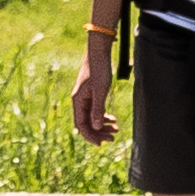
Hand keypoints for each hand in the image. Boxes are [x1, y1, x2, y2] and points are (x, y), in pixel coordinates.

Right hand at [72, 31, 116, 146]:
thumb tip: (96, 128)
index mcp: (78, 101)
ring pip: (92, 118)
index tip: (102, 143)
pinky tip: (113, 120)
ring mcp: (85, 98)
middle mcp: (79, 101)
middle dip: (99, 133)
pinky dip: (103, 117)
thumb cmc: (99, 69)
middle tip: (113, 138)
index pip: (81, 125)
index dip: (91, 136)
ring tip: (116, 130)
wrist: (99, 52)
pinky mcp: (91, 94)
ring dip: (102, 126)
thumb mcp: (100, 90)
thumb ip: (97, 109)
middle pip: (86, 124)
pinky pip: (95, 110)